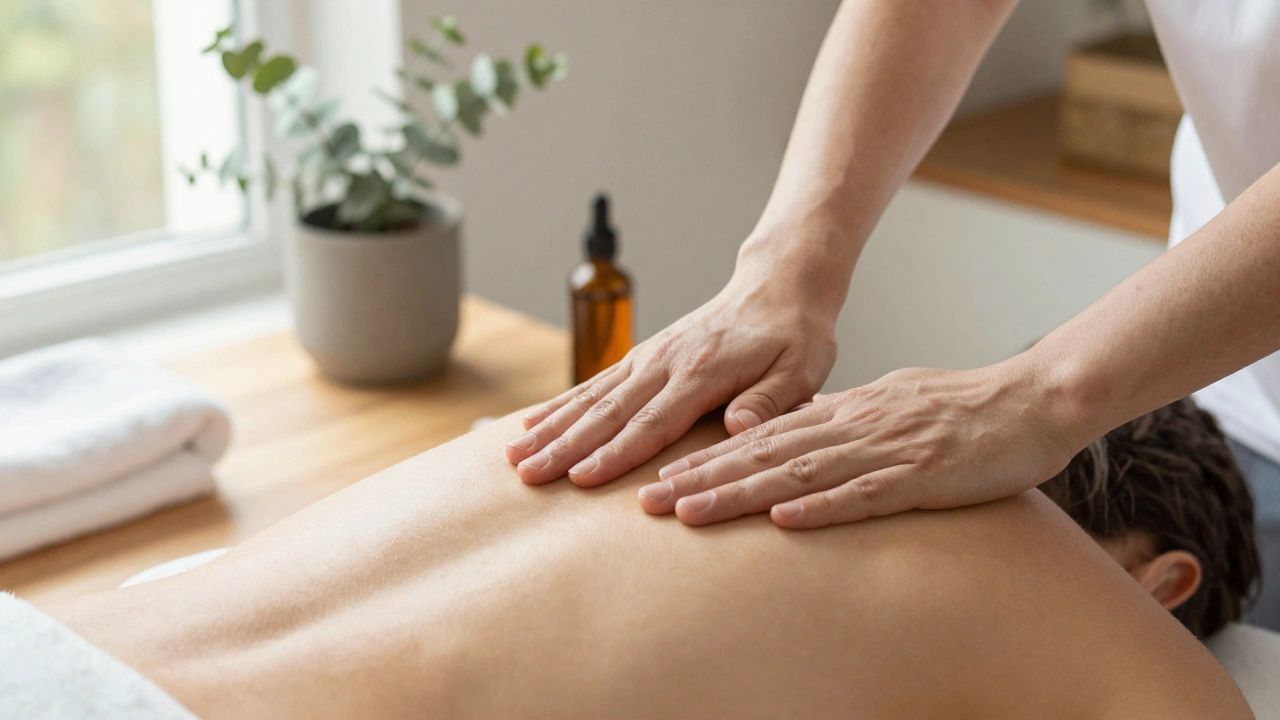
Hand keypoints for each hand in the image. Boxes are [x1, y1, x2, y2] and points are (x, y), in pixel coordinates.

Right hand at [505, 255, 839, 486]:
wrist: (777, 287)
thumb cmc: (794, 336)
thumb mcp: (801, 369)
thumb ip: (771, 401)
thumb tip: (740, 427)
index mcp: (702, 372)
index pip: (652, 422)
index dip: (615, 453)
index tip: (580, 477)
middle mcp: (665, 363)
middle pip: (608, 412)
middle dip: (565, 446)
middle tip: (528, 475)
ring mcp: (648, 358)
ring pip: (591, 398)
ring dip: (551, 428)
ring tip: (513, 455)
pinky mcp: (642, 358)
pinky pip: (594, 383)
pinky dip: (559, 405)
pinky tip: (530, 423)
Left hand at [636, 361, 1082, 528]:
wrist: (1033, 399)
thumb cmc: (962, 406)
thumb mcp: (888, 404)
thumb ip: (842, 419)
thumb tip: (798, 430)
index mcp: (845, 412)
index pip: (763, 437)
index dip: (709, 459)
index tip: (662, 478)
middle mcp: (854, 427)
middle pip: (764, 455)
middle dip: (703, 479)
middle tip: (649, 502)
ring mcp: (886, 451)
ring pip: (798, 474)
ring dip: (740, 494)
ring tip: (690, 512)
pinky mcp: (923, 476)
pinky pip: (866, 494)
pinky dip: (823, 507)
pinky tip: (784, 519)